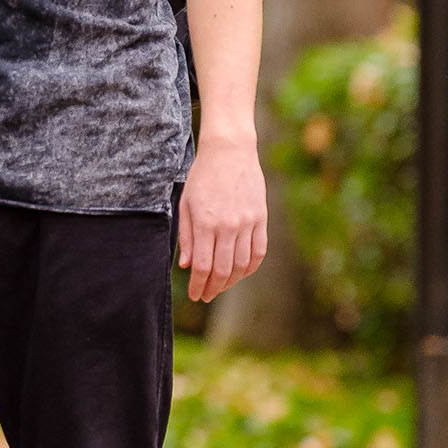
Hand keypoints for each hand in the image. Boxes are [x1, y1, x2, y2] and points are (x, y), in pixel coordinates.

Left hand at [177, 136, 267, 300]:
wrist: (230, 151)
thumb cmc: (202, 176)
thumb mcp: (185, 203)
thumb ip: (186, 236)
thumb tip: (186, 266)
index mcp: (205, 222)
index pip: (202, 266)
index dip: (198, 285)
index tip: (194, 294)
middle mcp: (228, 226)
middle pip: (222, 270)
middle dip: (212, 288)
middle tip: (205, 295)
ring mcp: (247, 223)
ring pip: (242, 265)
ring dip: (231, 281)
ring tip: (220, 286)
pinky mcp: (261, 219)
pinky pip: (259, 252)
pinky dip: (250, 268)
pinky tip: (240, 273)